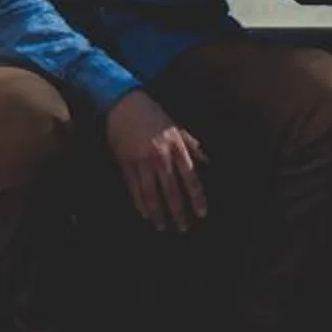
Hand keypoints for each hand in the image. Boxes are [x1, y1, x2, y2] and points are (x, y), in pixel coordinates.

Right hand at [104, 90, 208, 232]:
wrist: (124, 104)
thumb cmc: (153, 115)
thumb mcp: (176, 127)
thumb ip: (191, 145)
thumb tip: (208, 161)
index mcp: (175, 147)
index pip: (190, 178)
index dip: (197, 198)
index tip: (202, 213)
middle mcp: (160, 156)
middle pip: (171, 190)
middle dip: (178, 211)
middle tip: (183, 227)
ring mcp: (141, 161)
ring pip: (151, 193)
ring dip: (158, 212)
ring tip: (162, 226)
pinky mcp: (126, 163)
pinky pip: (134, 188)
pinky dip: (140, 203)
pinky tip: (145, 214)